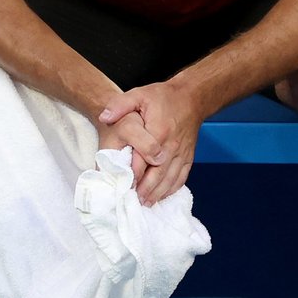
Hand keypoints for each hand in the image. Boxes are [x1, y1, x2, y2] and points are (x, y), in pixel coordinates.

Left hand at [97, 81, 199, 203]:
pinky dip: (171, 189)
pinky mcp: (189, 156)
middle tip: (131, 201)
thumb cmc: (163, 97)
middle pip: (157, 175)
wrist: (192, 97)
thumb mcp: (139, 94)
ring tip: (144, 203)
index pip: (142, 159)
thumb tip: (105, 117)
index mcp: (158, 132)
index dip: (132, 174)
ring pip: (169, 180)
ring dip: (157, 194)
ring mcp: (182, 153)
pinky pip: (181, 177)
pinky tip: (161, 196)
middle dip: (144, 190)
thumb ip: (120, 105)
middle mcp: (171, 146)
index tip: (121, 185)